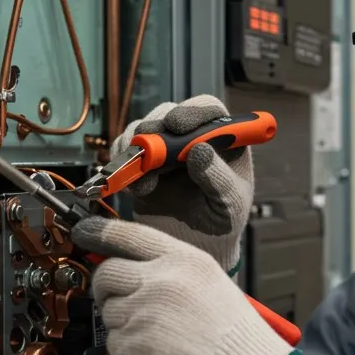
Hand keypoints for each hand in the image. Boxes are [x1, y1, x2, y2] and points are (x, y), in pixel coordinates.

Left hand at [71, 216, 293, 354]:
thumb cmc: (230, 326)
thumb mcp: (207, 276)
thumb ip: (167, 265)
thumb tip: (123, 262)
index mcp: (181, 259)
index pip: (126, 234)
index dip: (98, 231)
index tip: (83, 231)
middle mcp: (160, 282)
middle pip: (105, 273)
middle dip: (105, 286)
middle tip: (119, 297)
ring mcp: (146, 315)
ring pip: (108, 312)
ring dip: (123, 323)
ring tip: (156, 332)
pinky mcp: (137, 348)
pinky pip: (115, 344)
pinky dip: (129, 352)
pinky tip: (157, 351)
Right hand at [114, 96, 252, 271]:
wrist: (196, 244)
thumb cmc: (223, 220)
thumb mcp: (231, 204)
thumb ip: (219, 178)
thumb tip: (200, 151)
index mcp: (224, 138)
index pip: (209, 110)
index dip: (192, 112)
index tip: (177, 126)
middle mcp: (192, 136)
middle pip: (169, 114)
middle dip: (156, 129)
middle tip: (149, 148)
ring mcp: (164, 147)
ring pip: (143, 129)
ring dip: (137, 149)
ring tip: (144, 181)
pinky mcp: (142, 162)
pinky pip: (125, 151)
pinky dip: (122, 164)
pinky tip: (135, 186)